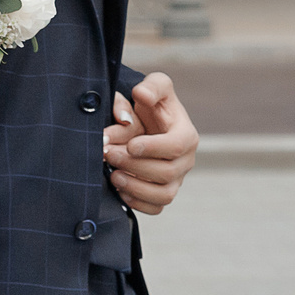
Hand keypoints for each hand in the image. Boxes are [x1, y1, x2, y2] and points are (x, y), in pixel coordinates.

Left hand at [101, 71, 197, 213]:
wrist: (146, 122)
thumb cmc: (151, 103)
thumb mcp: (154, 86)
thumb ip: (151, 86)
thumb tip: (141, 95)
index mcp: (185, 135)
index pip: (176, 147)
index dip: (153, 148)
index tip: (130, 145)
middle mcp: (185, 160)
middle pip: (167, 173)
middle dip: (135, 165)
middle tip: (109, 155)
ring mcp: (176, 179)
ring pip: (164, 195)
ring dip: (136, 187)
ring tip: (113, 175)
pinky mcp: (163, 193)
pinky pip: (156, 207)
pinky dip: (138, 203)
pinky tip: (119, 190)